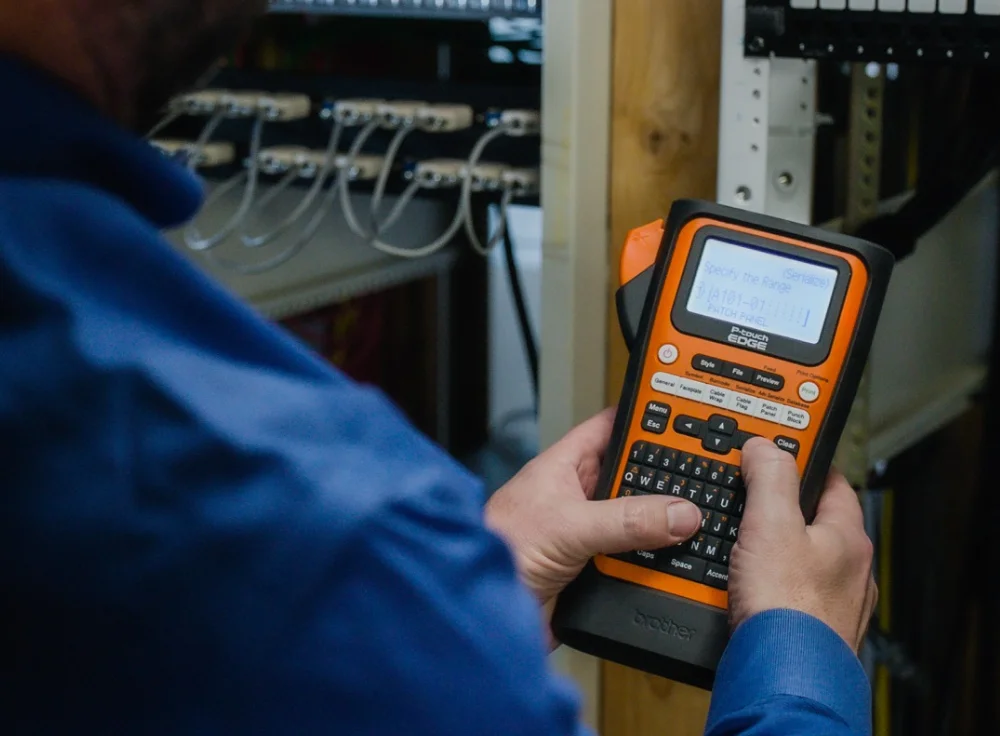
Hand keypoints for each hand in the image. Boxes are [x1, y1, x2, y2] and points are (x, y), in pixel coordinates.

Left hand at [484, 408, 701, 634]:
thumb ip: (627, 519)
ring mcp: (586, 534)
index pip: (611, 428)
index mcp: (565, 467)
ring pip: (638, 520)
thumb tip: (679, 513)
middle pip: (633, 476)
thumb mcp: (570, 526)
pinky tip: (677, 562)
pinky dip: (655, 562)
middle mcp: (577, 497)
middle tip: (706, 474)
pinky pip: (635, 559)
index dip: (644, 418)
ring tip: (700, 520)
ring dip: (661, 525)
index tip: (684, 414)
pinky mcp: (592, 571)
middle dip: (664, 478)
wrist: (480, 610)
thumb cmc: (497, 549)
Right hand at [728, 438, 877, 652]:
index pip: (829, 480)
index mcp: (847, 537)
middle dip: (773, 508)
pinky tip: (737, 588)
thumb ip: (769, 477)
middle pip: (807, 521)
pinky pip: (779, 593)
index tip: (774, 449)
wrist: (782, 677)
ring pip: (792, 560)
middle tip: (742, 497)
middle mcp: (846, 570)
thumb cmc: (789, 609)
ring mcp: (828, 602)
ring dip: (763, 551)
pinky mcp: (804, 628)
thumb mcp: (772, 524)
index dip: (799, 460)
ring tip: (732, 544)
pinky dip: (758, 586)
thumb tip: (765, 447)